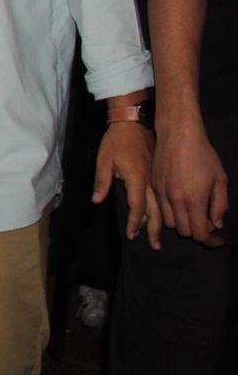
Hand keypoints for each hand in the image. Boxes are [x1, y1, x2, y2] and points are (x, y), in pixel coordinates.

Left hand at [94, 120, 160, 248]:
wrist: (133, 121)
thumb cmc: (116, 140)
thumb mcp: (103, 160)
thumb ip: (102, 181)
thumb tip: (97, 201)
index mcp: (137, 177)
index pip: (137, 206)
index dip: (135, 222)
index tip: (133, 236)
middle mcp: (150, 180)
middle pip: (155, 210)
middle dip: (154, 228)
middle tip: (155, 245)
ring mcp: (156, 176)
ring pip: (162, 204)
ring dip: (160, 220)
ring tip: (159, 235)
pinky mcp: (158, 172)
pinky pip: (162, 195)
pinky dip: (163, 208)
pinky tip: (163, 215)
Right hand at [153, 121, 228, 246]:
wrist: (178, 134)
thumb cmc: (203, 154)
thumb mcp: (220, 180)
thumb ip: (220, 205)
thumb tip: (216, 224)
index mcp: (194, 199)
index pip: (199, 233)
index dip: (210, 241)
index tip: (218, 240)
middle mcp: (175, 200)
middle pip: (184, 231)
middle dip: (197, 232)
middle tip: (208, 224)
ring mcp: (161, 193)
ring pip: (169, 223)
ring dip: (182, 223)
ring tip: (192, 214)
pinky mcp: (153, 186)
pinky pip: (160, 209)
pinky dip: (171, 213)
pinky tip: (180, 204)